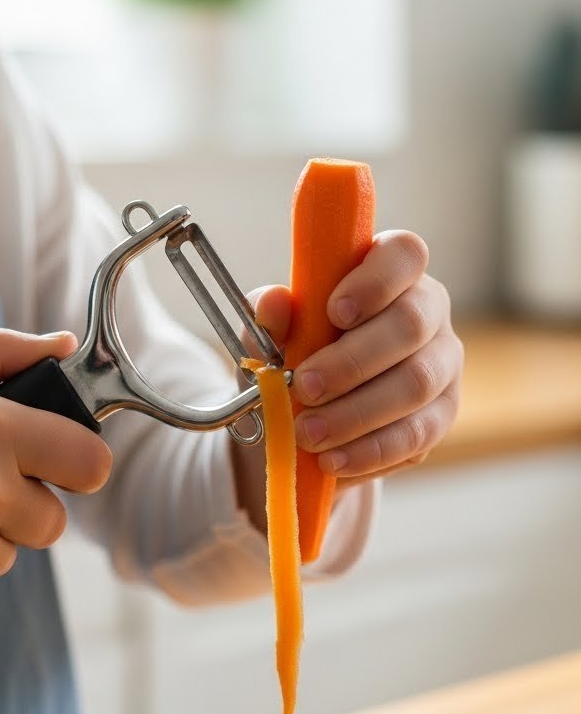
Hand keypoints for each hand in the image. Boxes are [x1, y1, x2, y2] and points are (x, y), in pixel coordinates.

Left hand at [255, 231, 462, 484]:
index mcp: (390, 273)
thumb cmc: (295, 359)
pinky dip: (369, 450)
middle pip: (411, 323)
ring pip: (416, 383)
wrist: (302, 425)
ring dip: (357, 412)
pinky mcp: (442, 416)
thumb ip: (271, 320)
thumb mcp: (271, 339)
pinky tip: (332, 460)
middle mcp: (427, 312)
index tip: (334, 312)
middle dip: (353, 360)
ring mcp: (442, 364)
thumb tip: (274, 303)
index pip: (404, 254)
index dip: (376, 280)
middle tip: (304, 387)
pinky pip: (417, 435)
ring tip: (309, 433)